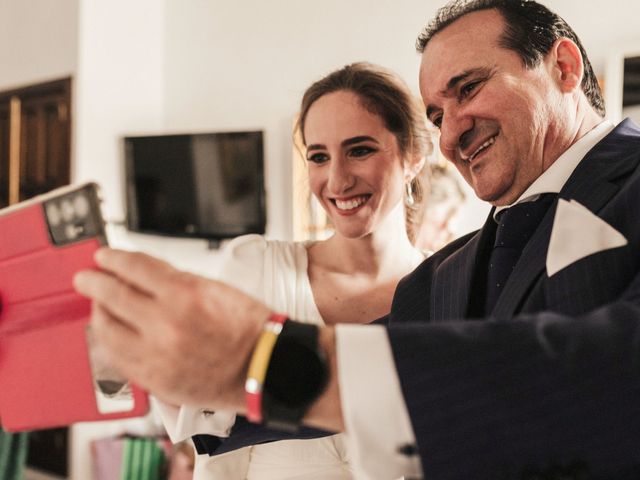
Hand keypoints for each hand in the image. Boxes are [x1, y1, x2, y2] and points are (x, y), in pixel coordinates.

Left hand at [74, 248, 271, 410]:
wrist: (262, 366)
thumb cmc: (248, 329)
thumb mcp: (215, 288)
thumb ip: (175, 280)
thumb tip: (143, 274)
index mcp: (184, 295)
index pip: (134, 268)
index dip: (114, 258)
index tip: (104, 256)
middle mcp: (165, 325)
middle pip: (112, 295)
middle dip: (94, 281)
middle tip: (86, 277)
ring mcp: (156, 355)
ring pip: (107, 329)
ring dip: (98, 312)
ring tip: (98, 305)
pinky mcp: (154, 380)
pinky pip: (117, 357)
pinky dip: (110, 341)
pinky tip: (111, 333)